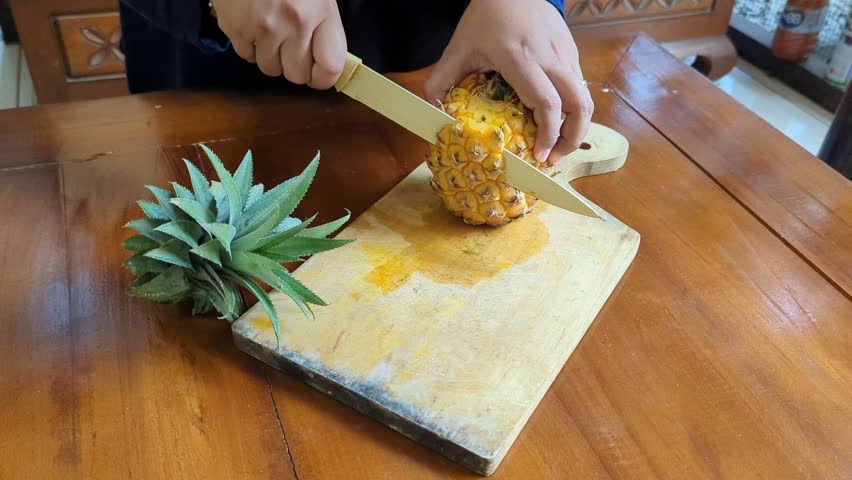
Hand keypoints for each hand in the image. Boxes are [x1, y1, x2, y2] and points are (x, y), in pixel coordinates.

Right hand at [211, 0, 345, 88]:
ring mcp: (263, 28)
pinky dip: (251, 47)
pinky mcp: (236, 28)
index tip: (319, 74)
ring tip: (272, 33)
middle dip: (296, 67)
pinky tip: (254, 26)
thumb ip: (324, 24)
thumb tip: (326, 61)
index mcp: (320, 10)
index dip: (324, 78)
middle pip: (298, 75)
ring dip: (272, 57)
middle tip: (293, 50)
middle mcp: (294, 23)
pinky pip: (247, 56)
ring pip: (271, 69)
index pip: (331, 67)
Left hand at [424, 0, 592, 164]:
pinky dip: (573, 108)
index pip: (547, 103)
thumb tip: (433, 112)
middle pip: (579, 105)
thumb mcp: (458, 48)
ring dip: (576, 126)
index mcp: (521, 59)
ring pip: (585, 97)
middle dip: (572, 139)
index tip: (540, 156)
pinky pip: (578, 85)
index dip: (548, 134)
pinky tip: (555, 120)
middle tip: (554, 158)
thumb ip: (441, 80)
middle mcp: (550, 58)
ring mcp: (565, 54)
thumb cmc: (485, 17)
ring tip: (557, 145)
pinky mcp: (571, 51)